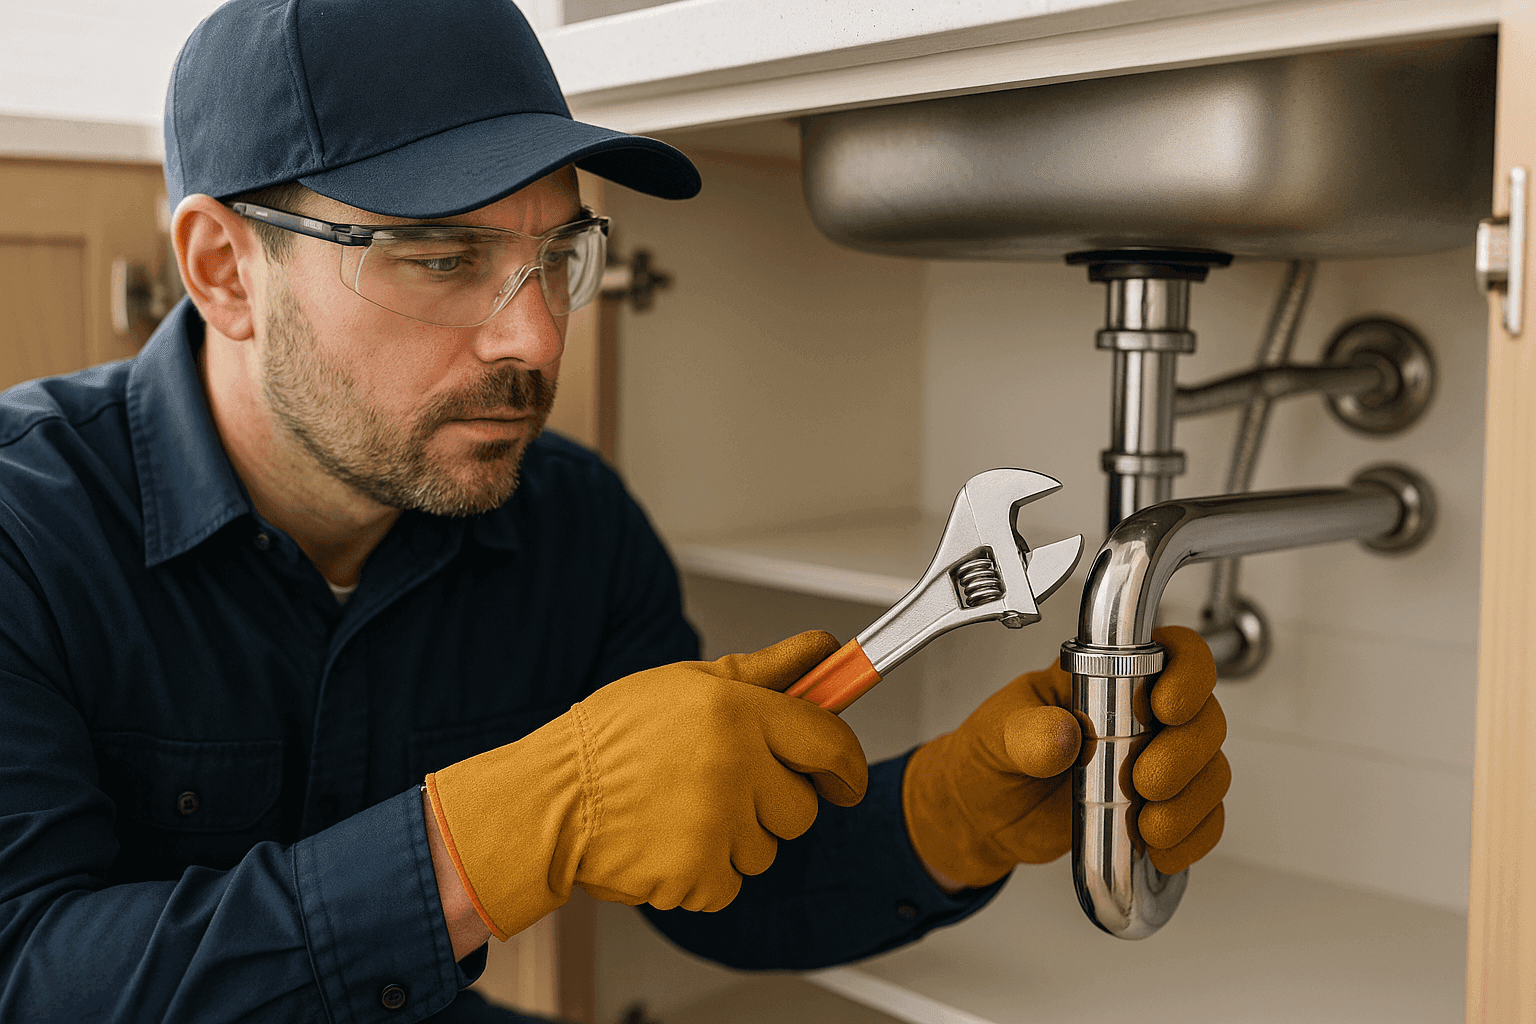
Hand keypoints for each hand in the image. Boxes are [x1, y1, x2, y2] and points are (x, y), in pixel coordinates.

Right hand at [424, 632, 867, 939]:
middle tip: (726, 787)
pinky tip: (668, 841)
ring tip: (683, 810)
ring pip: (768, 849)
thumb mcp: (687, 683)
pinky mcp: (697, 875)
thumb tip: (823, 650)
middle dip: (776, 803)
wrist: (548, 799)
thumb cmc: (611, 738)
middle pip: (804, 807)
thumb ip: (765, 671)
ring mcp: (717, 824)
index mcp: (737, 711)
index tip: (843, 778)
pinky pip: (731, 884)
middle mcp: (734, 765)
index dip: (845, 765)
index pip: (828, 741)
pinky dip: (705, 873)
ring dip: (737, 838)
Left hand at [902, 625, 1228, 888]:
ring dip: (1190, 802)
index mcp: (1108, 675)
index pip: (1175, 654)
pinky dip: (1192, 837)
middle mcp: (1143, 715)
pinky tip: (1160, 849)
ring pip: (1210, 772)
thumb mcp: (996, 734)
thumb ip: (1026, 732)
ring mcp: (1156, 763)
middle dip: (1186, 753)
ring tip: (1147, 826)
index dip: (1188, 673)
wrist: (983, 813)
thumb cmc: (992, 753)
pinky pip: (1202, 820)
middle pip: (1204, 719)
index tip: (1166, 706)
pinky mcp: (1159, 810)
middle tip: (1145, 780)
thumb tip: (1063, 733)